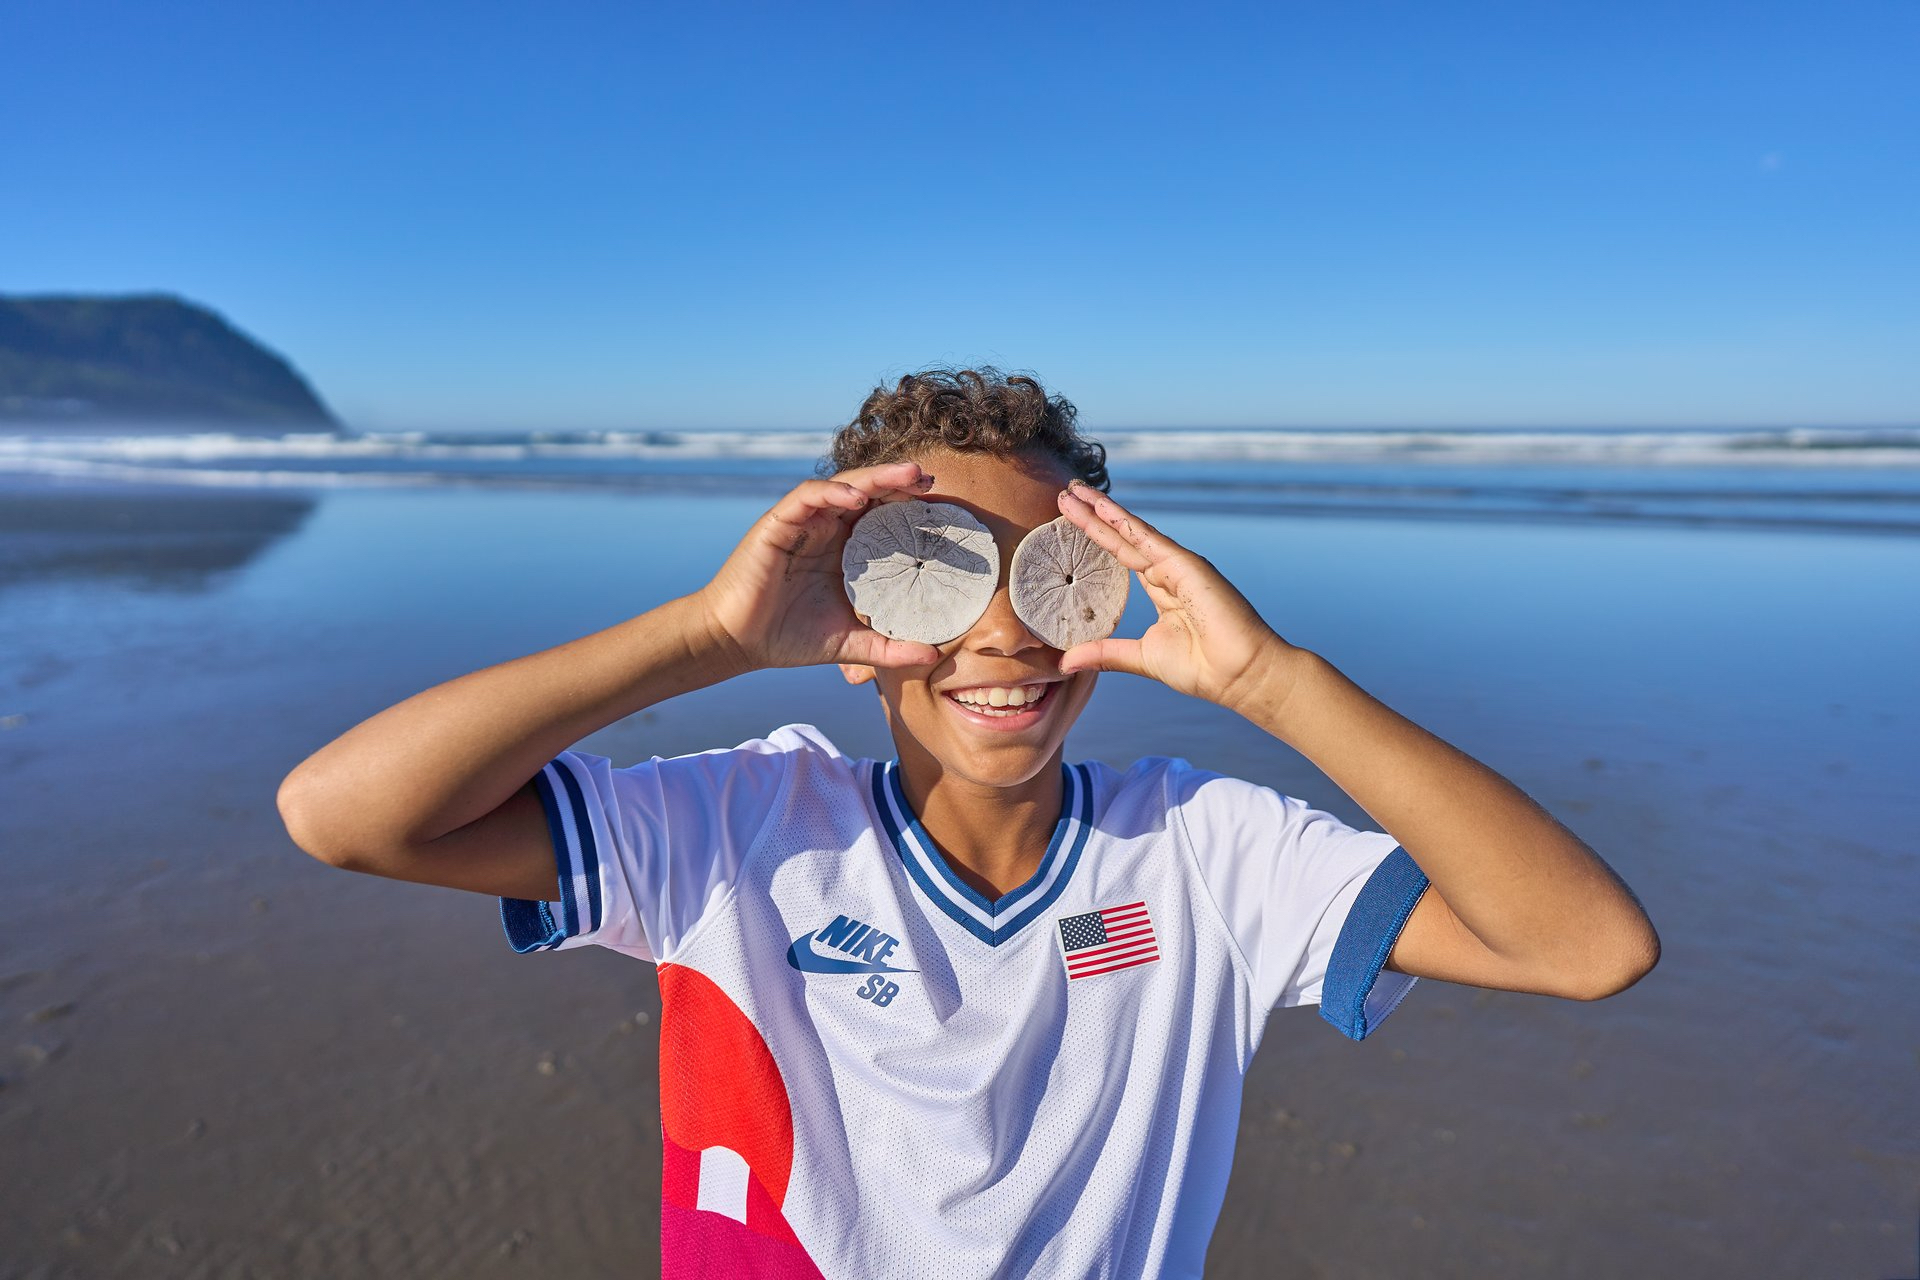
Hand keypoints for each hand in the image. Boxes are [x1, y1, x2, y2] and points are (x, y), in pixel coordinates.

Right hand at [696, 461, 945, 671]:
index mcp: (845, 549)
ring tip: (907, 475)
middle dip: (900, 482)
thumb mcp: (851, 643)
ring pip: (844, 486)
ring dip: (876, 477)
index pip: (884, 517)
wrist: (737, 642)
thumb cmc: (789, 637)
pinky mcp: (778, 523)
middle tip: (931, 479)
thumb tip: (935, 655)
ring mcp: (803, 523)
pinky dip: (832, 491)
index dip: (911, 508)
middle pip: (869, 493)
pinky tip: (857, 497)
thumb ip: (890, 647)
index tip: (942, 509)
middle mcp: (827, 529)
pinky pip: (807, 496)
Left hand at [1055, 479, 1299, 716]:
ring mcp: (1178, 565)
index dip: (1096, 537)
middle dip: (1091, 516)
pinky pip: (1147, 538)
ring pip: (1130, 532)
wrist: (1238, 675)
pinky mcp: (1186, 565)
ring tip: (1073, 491)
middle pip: (1121, 538)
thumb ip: (1104, 653)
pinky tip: (1100, 506)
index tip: (1069, 522)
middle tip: (1064, 494)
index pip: (1120, 556)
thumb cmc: (1201, 668)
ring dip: (1101, 510)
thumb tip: (1065, 662)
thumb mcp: (1141, 657)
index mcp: (1161, 590)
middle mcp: (1168, 572)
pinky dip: (1122, 520)